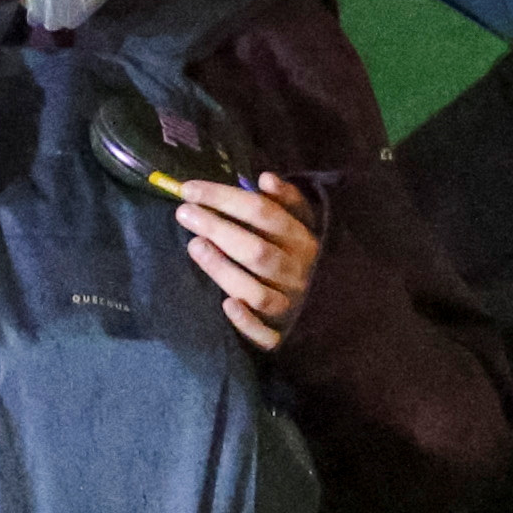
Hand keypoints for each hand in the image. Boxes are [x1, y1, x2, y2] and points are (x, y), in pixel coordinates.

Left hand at [174, 172, 320, 352]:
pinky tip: (226, 305)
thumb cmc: (296, 254)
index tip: (189, 188)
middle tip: (183, 213)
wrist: (328, 306)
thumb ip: (285, 201)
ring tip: (194, 245)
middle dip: (218, 228)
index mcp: (304, 240)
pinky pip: (265, 335)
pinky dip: (246, 322)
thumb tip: (265, 178)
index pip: (264, 213)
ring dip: (223, 269)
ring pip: (256, 291)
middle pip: (256, 250)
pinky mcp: (279, 334)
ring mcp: (290, 304)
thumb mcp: (299, 223)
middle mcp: (298, 273)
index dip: (225, 198)